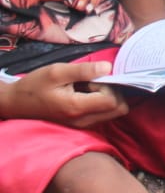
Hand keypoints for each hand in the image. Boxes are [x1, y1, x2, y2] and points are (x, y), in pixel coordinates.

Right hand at [0, 62, 128, 127]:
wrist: (17, 103)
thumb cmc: (35, 86)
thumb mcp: (57, 72)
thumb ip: (84, 70)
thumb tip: (109, 68)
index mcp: (77, 108)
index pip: (113, 101)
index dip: (110, 86)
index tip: (93, 79)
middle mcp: (83, 121)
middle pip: (119, 109)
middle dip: (113, 92)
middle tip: (92, 83)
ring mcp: (83, 125)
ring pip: (113, 112)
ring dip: (106, 97)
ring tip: (86, 88)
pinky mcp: (81, 124)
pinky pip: (103, 114)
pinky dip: (101, 103)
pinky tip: (85, 94)